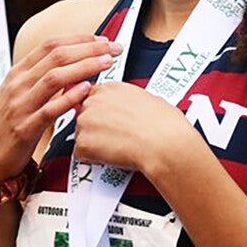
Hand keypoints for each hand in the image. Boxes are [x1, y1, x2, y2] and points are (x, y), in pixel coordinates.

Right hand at [0, 35, 119, 180]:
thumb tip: (74, 64)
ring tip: (106, 63)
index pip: (50, 45)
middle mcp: (17, 85)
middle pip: (56, 56)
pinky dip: (69, 98)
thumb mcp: (19, 95)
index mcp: (18, 73)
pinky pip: (49, 110)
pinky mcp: (24, 129)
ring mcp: (20, 106)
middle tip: (113, 48)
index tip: (102, 39)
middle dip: (88, 49)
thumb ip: (41, 78)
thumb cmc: (8, 125)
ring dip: (84, 67)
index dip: (79, 39)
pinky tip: (87, 89)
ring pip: (54, 78)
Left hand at [69, 81, 199, 181]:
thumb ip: (131, 101)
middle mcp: (94, 100)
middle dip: (96, 128)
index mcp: (111, 87)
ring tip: (116, 148)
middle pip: (85, 115)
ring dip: (94, 143)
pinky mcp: (83, 142)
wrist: (166, 145)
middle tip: (115, 137)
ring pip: (82, 135)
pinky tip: (111, 156)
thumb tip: (134, 107)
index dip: (102, 113)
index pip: (93, 97)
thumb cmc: (165, 125)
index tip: (110, 121)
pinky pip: (81, 154)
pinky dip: (93, 159)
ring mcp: (85, 121)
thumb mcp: (150, 99)